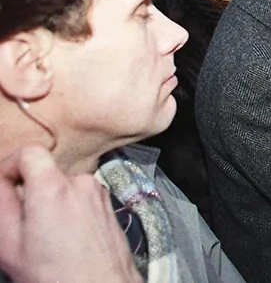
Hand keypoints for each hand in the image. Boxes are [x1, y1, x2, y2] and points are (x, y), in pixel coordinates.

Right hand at [0, 145, 142, 282]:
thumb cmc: (54, 274)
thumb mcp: (9, 242)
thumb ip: (2, 202)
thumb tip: (1, 180)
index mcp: (53, 188)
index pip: (30, 152)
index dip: (11, 166)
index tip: (4, 187)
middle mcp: (80, 182)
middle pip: (46, 172)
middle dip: (29, 193)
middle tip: (23, 226)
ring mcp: (99, 192)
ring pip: (63, 186)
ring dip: (50, 204)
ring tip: (47, 237)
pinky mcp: (109, 204)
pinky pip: (80, 197)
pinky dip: (69, 210)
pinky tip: (66, 237)